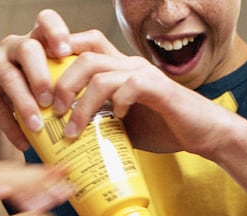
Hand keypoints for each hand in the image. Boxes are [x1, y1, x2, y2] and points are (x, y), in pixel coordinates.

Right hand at [0, 10, 118, 151]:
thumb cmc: (33, 94)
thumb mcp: (52, 82)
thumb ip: (72, 82)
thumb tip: (117, 99)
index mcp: (35, 41)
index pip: (45, 21)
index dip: (55, 31)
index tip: (65, 50)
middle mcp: (12, 46)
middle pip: (27, 49)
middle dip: (40, 74)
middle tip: (51, 99)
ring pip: (8, 77)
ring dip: (25, 103)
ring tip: (38, 125)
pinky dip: (10, 125)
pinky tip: (24, 141)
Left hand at [44, 50, 237, 157]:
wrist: (204, 135)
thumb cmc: (164, 129)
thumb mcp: (122, 126)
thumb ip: (98, 122)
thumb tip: (65, 139)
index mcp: (119, 69)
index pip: (84, 45)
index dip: (60, 56)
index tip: (42, 87)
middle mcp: (129, 65)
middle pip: (84, 54)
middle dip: (61, 82)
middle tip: (51, 111)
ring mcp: (144, 74)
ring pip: (100, 73)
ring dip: (80, 102)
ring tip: (72, 129)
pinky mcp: (159, 89)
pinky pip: (129, 86)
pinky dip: (117, 103)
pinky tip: (115, 120)